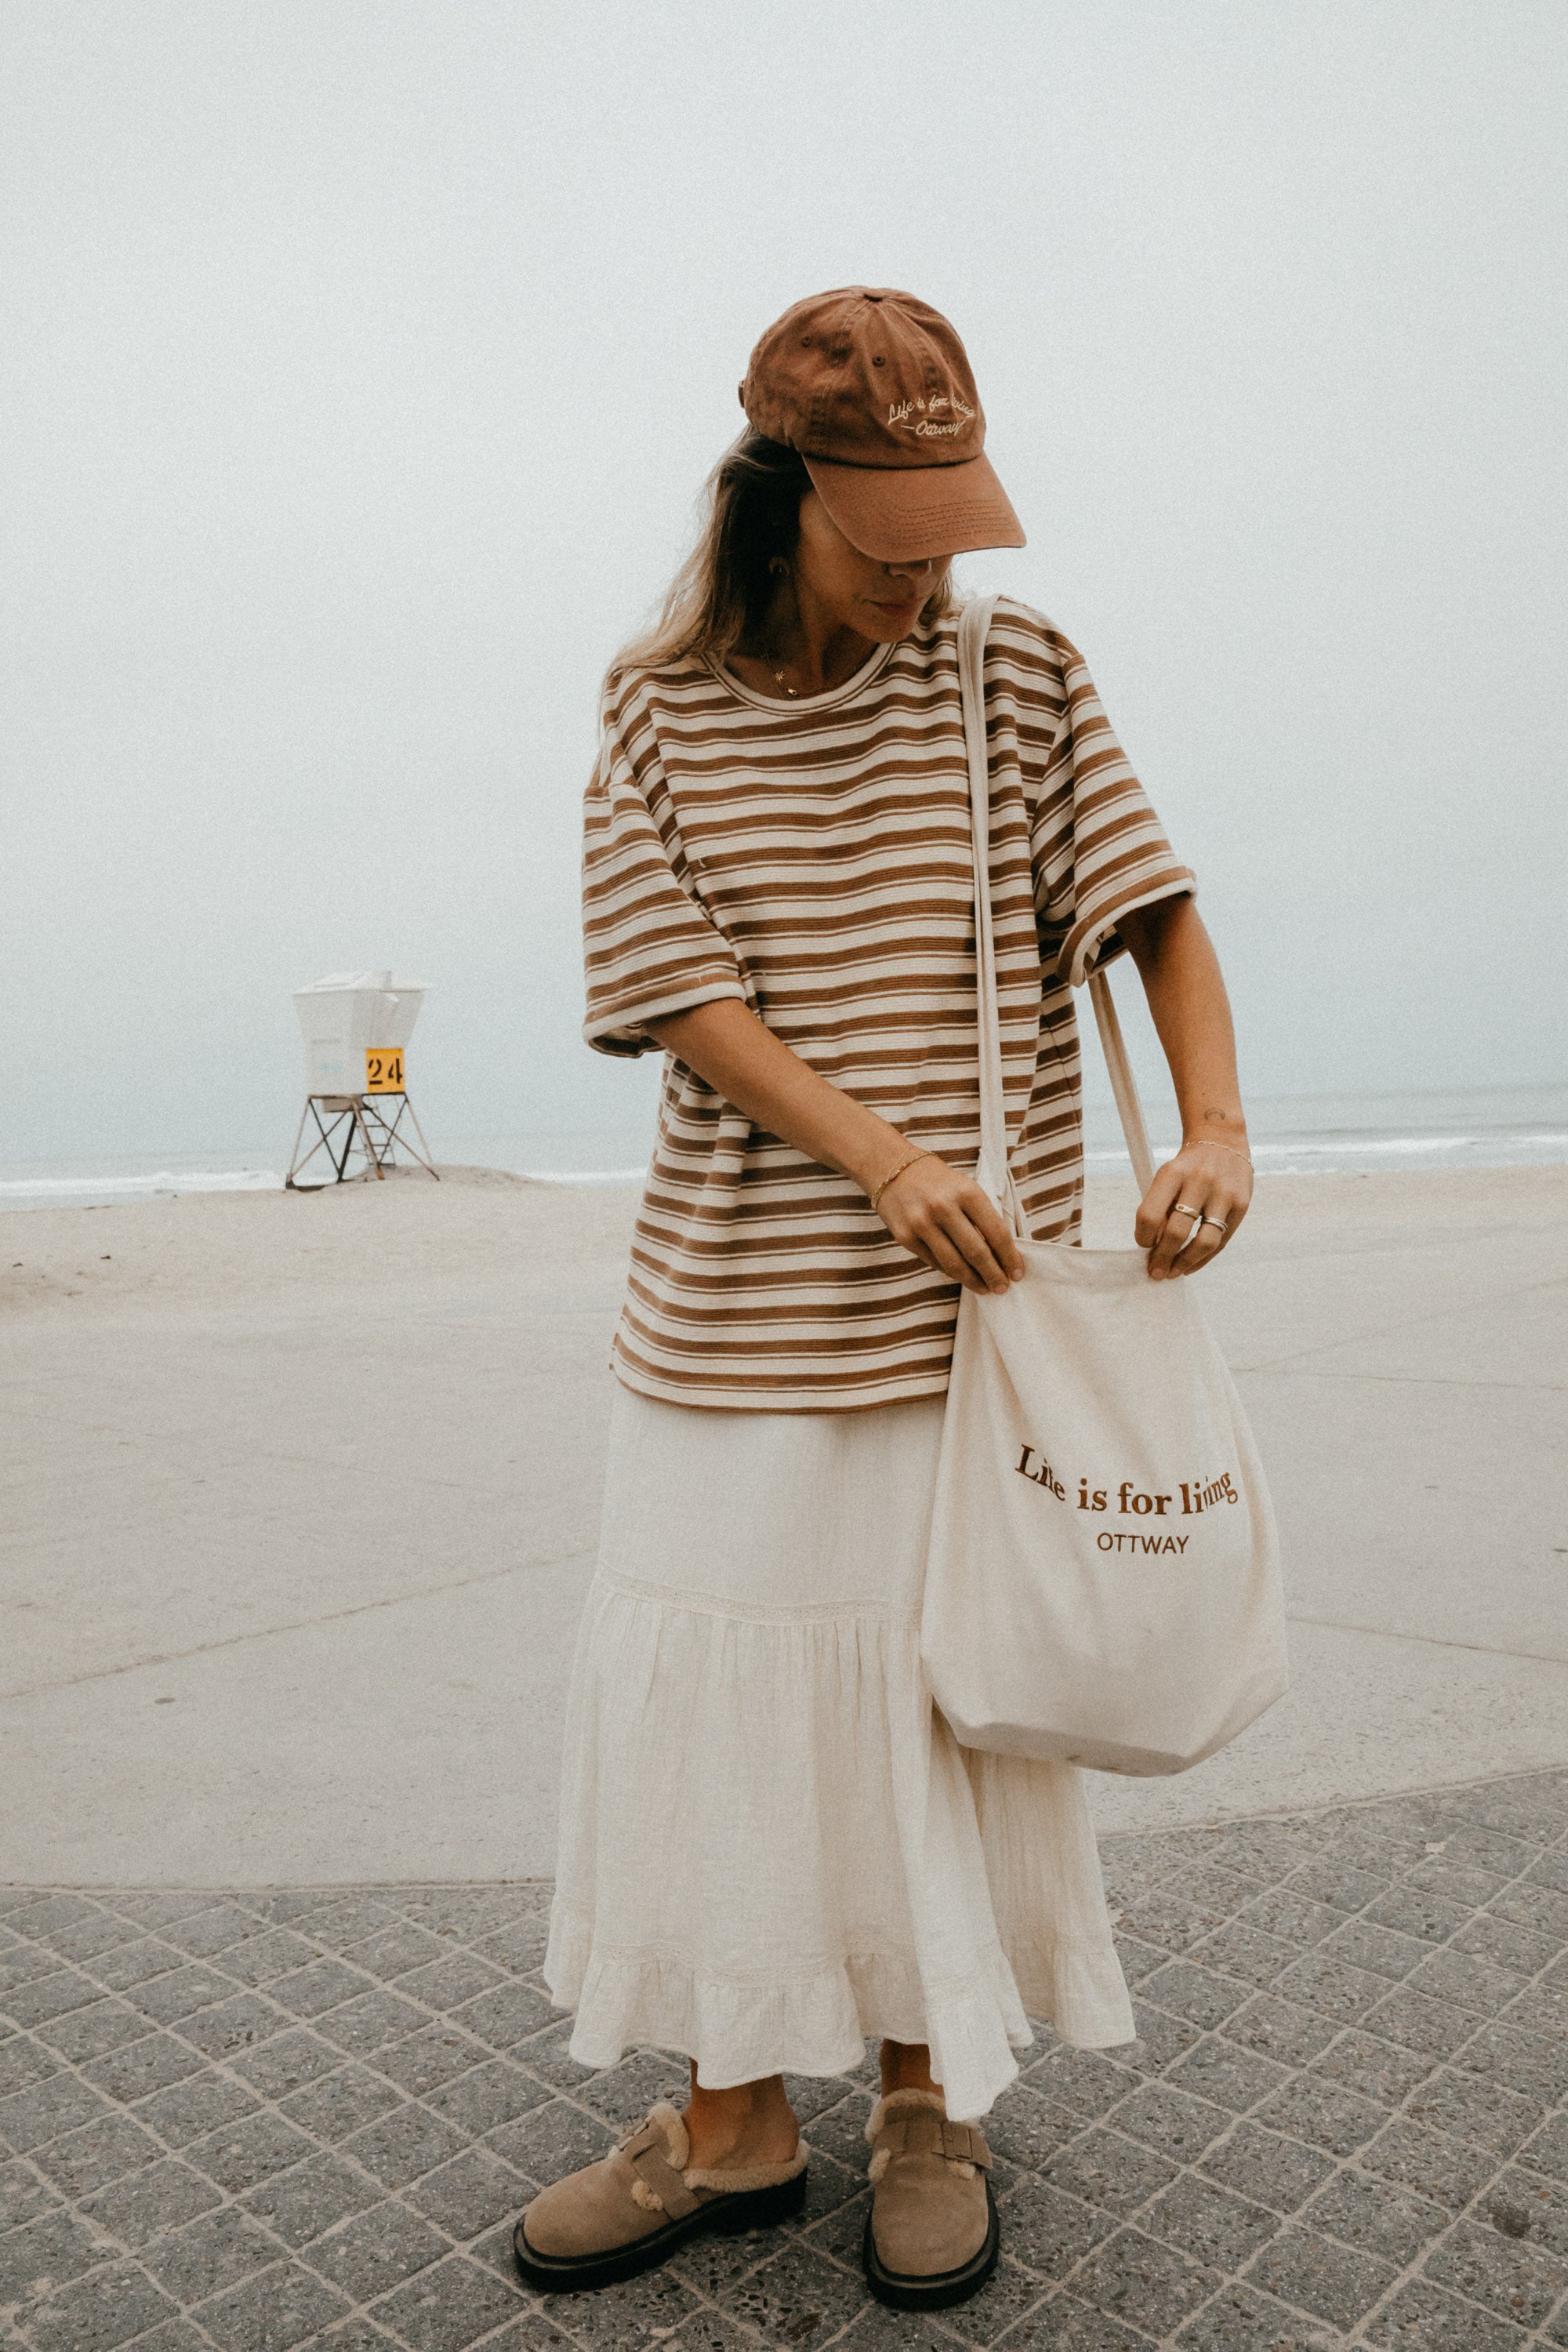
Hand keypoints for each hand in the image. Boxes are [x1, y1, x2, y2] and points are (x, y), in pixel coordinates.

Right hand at [875, 1153, 1025, 1295]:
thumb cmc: (936, 1180)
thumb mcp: (965, 1187)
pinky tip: (962, 1276)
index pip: (996, 1232)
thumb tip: (999, 1253)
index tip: (1017, 1273)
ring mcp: (922, 1224)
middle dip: (994, 1275)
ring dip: (973, 1280)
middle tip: (1002, 1288)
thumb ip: (981, 1216)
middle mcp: (944, 1208)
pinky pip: (934, 1262)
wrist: (889, 1167)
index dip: (1009, 1257)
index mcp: (967, 1192)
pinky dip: (951, 1272)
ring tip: (985, 1288)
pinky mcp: (905, 1237)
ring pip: (954, 1264)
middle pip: (977, 1253)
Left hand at [1135, 1140, 1252, 1279]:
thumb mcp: (1167, 1178)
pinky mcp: (1241, 1205)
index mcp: (1172, 1173)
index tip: (1143, 1246)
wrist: (1222, 1142)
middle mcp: (1199, 1182)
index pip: (1149, 1214)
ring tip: (1174, 1273)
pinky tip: (1191, 1265)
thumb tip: (1153, 1248)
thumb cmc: (1187, 1167)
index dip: (1143, 1237)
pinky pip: (1221, 1242)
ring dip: (1185, 1263)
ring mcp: (1223, 1194)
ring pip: (1204, 1242)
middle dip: (1162, 1258)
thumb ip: (1159, 1209)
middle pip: (1176, 1232)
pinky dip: (1203, 1259)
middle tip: (1155, 1272)